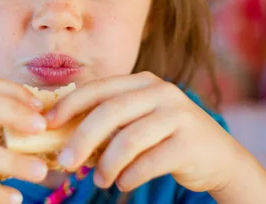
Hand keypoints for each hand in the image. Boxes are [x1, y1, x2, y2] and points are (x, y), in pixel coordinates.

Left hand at [46, 72, 242, 192]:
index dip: (69, 105)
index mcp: (142, 82)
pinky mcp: (190, 142)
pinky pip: (149, 162)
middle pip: (109, 112)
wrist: (218, 157)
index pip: (98, 88)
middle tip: (64, 162)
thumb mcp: (139, 120)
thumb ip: (109, 120)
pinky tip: (122, 184)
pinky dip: (129, 176)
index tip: (47, 124)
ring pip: (128, 140)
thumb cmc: (166, 138)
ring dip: (106, 165)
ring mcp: (178, 115)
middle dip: (81, 139)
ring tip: (99, 181)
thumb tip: (61, 135)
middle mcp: (161, 92)